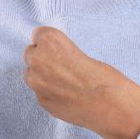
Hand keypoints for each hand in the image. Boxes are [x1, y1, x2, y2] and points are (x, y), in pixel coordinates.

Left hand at [22, 27, 139, 138]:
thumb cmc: (102, 76)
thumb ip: (59, 52)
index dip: (50, 43)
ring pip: (30, 75)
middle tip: (62, 67)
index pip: (37, 34)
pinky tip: (67, 96)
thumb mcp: (80, 51)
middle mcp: (38, 58)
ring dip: (41, 77)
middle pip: (30, 53)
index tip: (59, 49)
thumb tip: (50, 58)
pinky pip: (39, 92)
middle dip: (42, 59)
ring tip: (64, 82)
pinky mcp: (41, 100)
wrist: (109, 104)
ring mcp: (37, 82)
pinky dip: (49, 93)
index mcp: (50, 40)